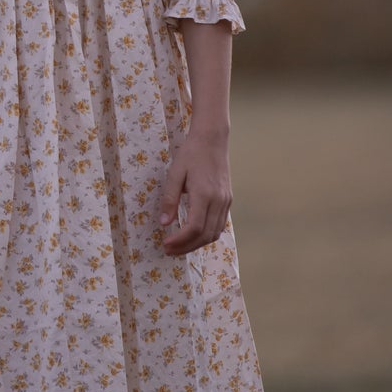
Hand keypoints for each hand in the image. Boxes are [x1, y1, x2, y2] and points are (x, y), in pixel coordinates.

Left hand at [157, 127, 231, 254]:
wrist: (212, 140)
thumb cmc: (190, 154)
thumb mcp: (175, 173)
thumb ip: (169, 198)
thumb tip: (164, 223)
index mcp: (205, 194)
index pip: (194, 227)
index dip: (180, 240)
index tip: (165, 244)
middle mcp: (219, 201)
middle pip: (205, 235)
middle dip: (186, 247)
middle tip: (168, 251)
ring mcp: (226, 202)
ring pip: (214, 233)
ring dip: (196, 244)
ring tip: (178, 247)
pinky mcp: (227, 201)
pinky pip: (219, 225)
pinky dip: (206, 235)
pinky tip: (192, 236)